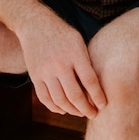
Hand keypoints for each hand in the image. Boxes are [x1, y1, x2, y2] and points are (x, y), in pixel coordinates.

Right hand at [0, 0, 106, 116]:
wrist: (36, 25)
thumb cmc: (63, 34)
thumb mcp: (79, 42)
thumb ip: (86, 62)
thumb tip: (96, 87)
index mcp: (74, 54)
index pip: (90, 81)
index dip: (98, 97)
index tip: (103, 105)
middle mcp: (59, 64)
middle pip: (75, 95)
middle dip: (86, 109)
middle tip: (93, 114)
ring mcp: (45, 71)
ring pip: (60, 100)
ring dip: (72, 111)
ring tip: (81, 112)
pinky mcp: (35, 76)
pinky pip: (45, 98)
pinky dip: (55, 107)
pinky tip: (64, 110)